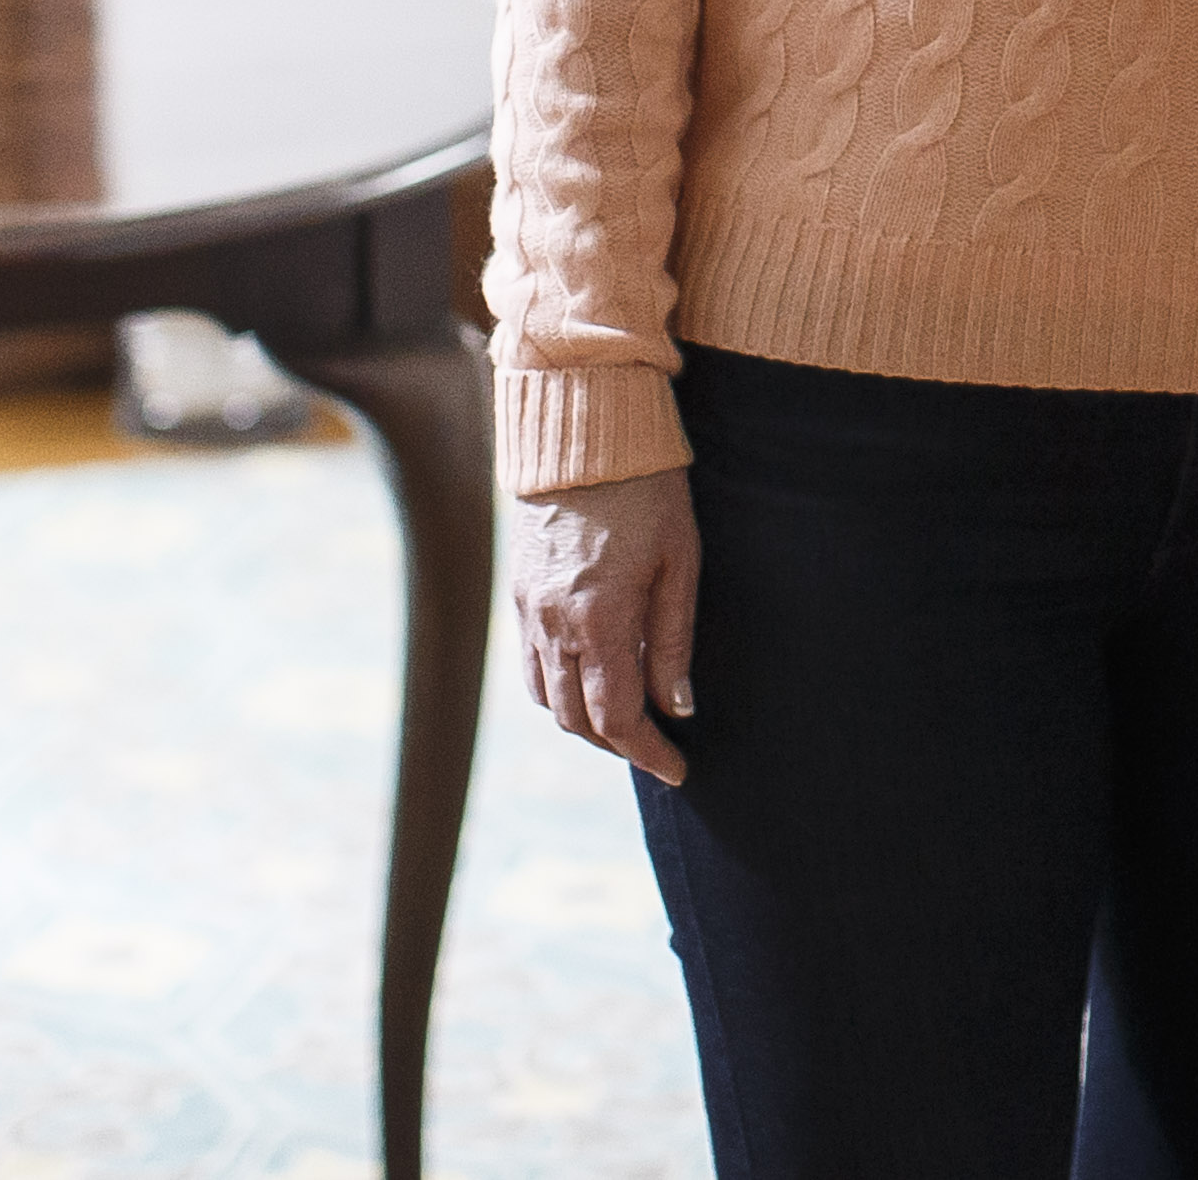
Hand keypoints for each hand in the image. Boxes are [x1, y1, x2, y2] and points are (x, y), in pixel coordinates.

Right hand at [510, 467, 700, 786]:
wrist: (583, 427)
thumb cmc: (647, 488)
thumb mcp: (679, 561)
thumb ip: (674, 640)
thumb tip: (678, 706)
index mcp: (599, 619)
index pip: (617, 717)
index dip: (647, 753)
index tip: (678, 769)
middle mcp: (554, 623)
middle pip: (577, 720)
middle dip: (619, 744)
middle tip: (659, 748)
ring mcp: (528, 609)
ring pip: (546, 698)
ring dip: (584, 722)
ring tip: (628, 720)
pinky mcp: (518, 592)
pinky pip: (530, 665)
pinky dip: (557, 689)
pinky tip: (589, 679)